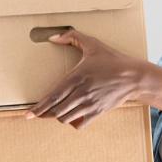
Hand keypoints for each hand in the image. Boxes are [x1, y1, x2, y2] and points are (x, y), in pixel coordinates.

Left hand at [26, 29, 141, 128]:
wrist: (134, 77)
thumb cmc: (113, 60)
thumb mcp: (93, 44)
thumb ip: (72, 37)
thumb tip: (52, 38)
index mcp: (76, 77)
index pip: (53, 97)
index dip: (39, 107)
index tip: (28, 114)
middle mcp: (81, 93)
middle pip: (56, 111)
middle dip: (44, 114)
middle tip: (37, 114)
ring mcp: (90, 104)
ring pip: (66, 118)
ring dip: (58, 117)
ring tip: (54, 113)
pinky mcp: (98, 112)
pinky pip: (80, 124)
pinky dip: (73, 123)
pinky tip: (72, 117)